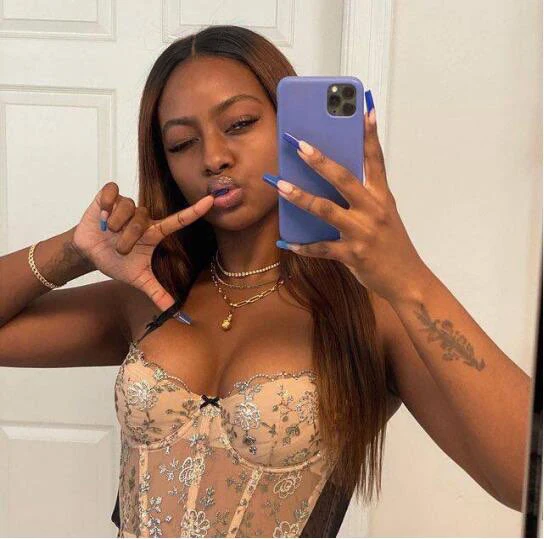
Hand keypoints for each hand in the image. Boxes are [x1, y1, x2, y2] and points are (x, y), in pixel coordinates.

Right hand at [72, 182, 213, 310]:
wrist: (89, 252)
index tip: (211, 202)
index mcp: (154, 233)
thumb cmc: (117, 262)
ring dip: (114, 224)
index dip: (195, 211)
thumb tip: (172, 309)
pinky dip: (105, 204)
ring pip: (127, 207)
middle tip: (119, 249)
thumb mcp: (137, 278)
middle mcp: (143, 217)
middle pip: (141, 220)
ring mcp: (127, 205)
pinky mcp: (110, 196)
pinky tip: (101, 216)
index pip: (179, 220)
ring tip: (107, 232)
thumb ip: (156, 291)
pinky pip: (111, 192)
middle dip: (127, 238)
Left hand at [271, 107, 428, 304]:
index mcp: (382, 198)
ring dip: (301, 197)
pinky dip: (302, 245)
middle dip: (320, 161)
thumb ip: (365, 197)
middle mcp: (373, 210)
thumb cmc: (393, 245)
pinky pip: (321, 248)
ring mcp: (362, 232)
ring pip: (326, 210)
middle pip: (344, 179)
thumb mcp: (385, 215)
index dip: (370, 135)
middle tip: (299, 144)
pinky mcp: (352, 254)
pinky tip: (287, 241)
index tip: (363, 110)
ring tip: (281, 186)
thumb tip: (335, 180)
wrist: (407, 280)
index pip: (376, 160)